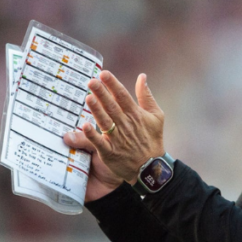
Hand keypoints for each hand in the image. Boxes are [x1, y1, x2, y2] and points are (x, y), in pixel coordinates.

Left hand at [63, 72, 165, 197]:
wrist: (152, 167)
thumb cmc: (153, 139)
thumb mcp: (156, 115)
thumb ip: (146, 96)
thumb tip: (142, 76)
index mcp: (136, 114)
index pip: (122, 96)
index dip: (113, 84)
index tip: (103, 73)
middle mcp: (126, 125)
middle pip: (112, 106)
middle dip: (102, 93)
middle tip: (92, 81)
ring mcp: (118, 139)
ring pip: (105, 122)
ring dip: (96, 110)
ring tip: (88, 97)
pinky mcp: (110, 153)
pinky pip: (100, 143)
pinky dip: (93, 135)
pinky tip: (85, 126)